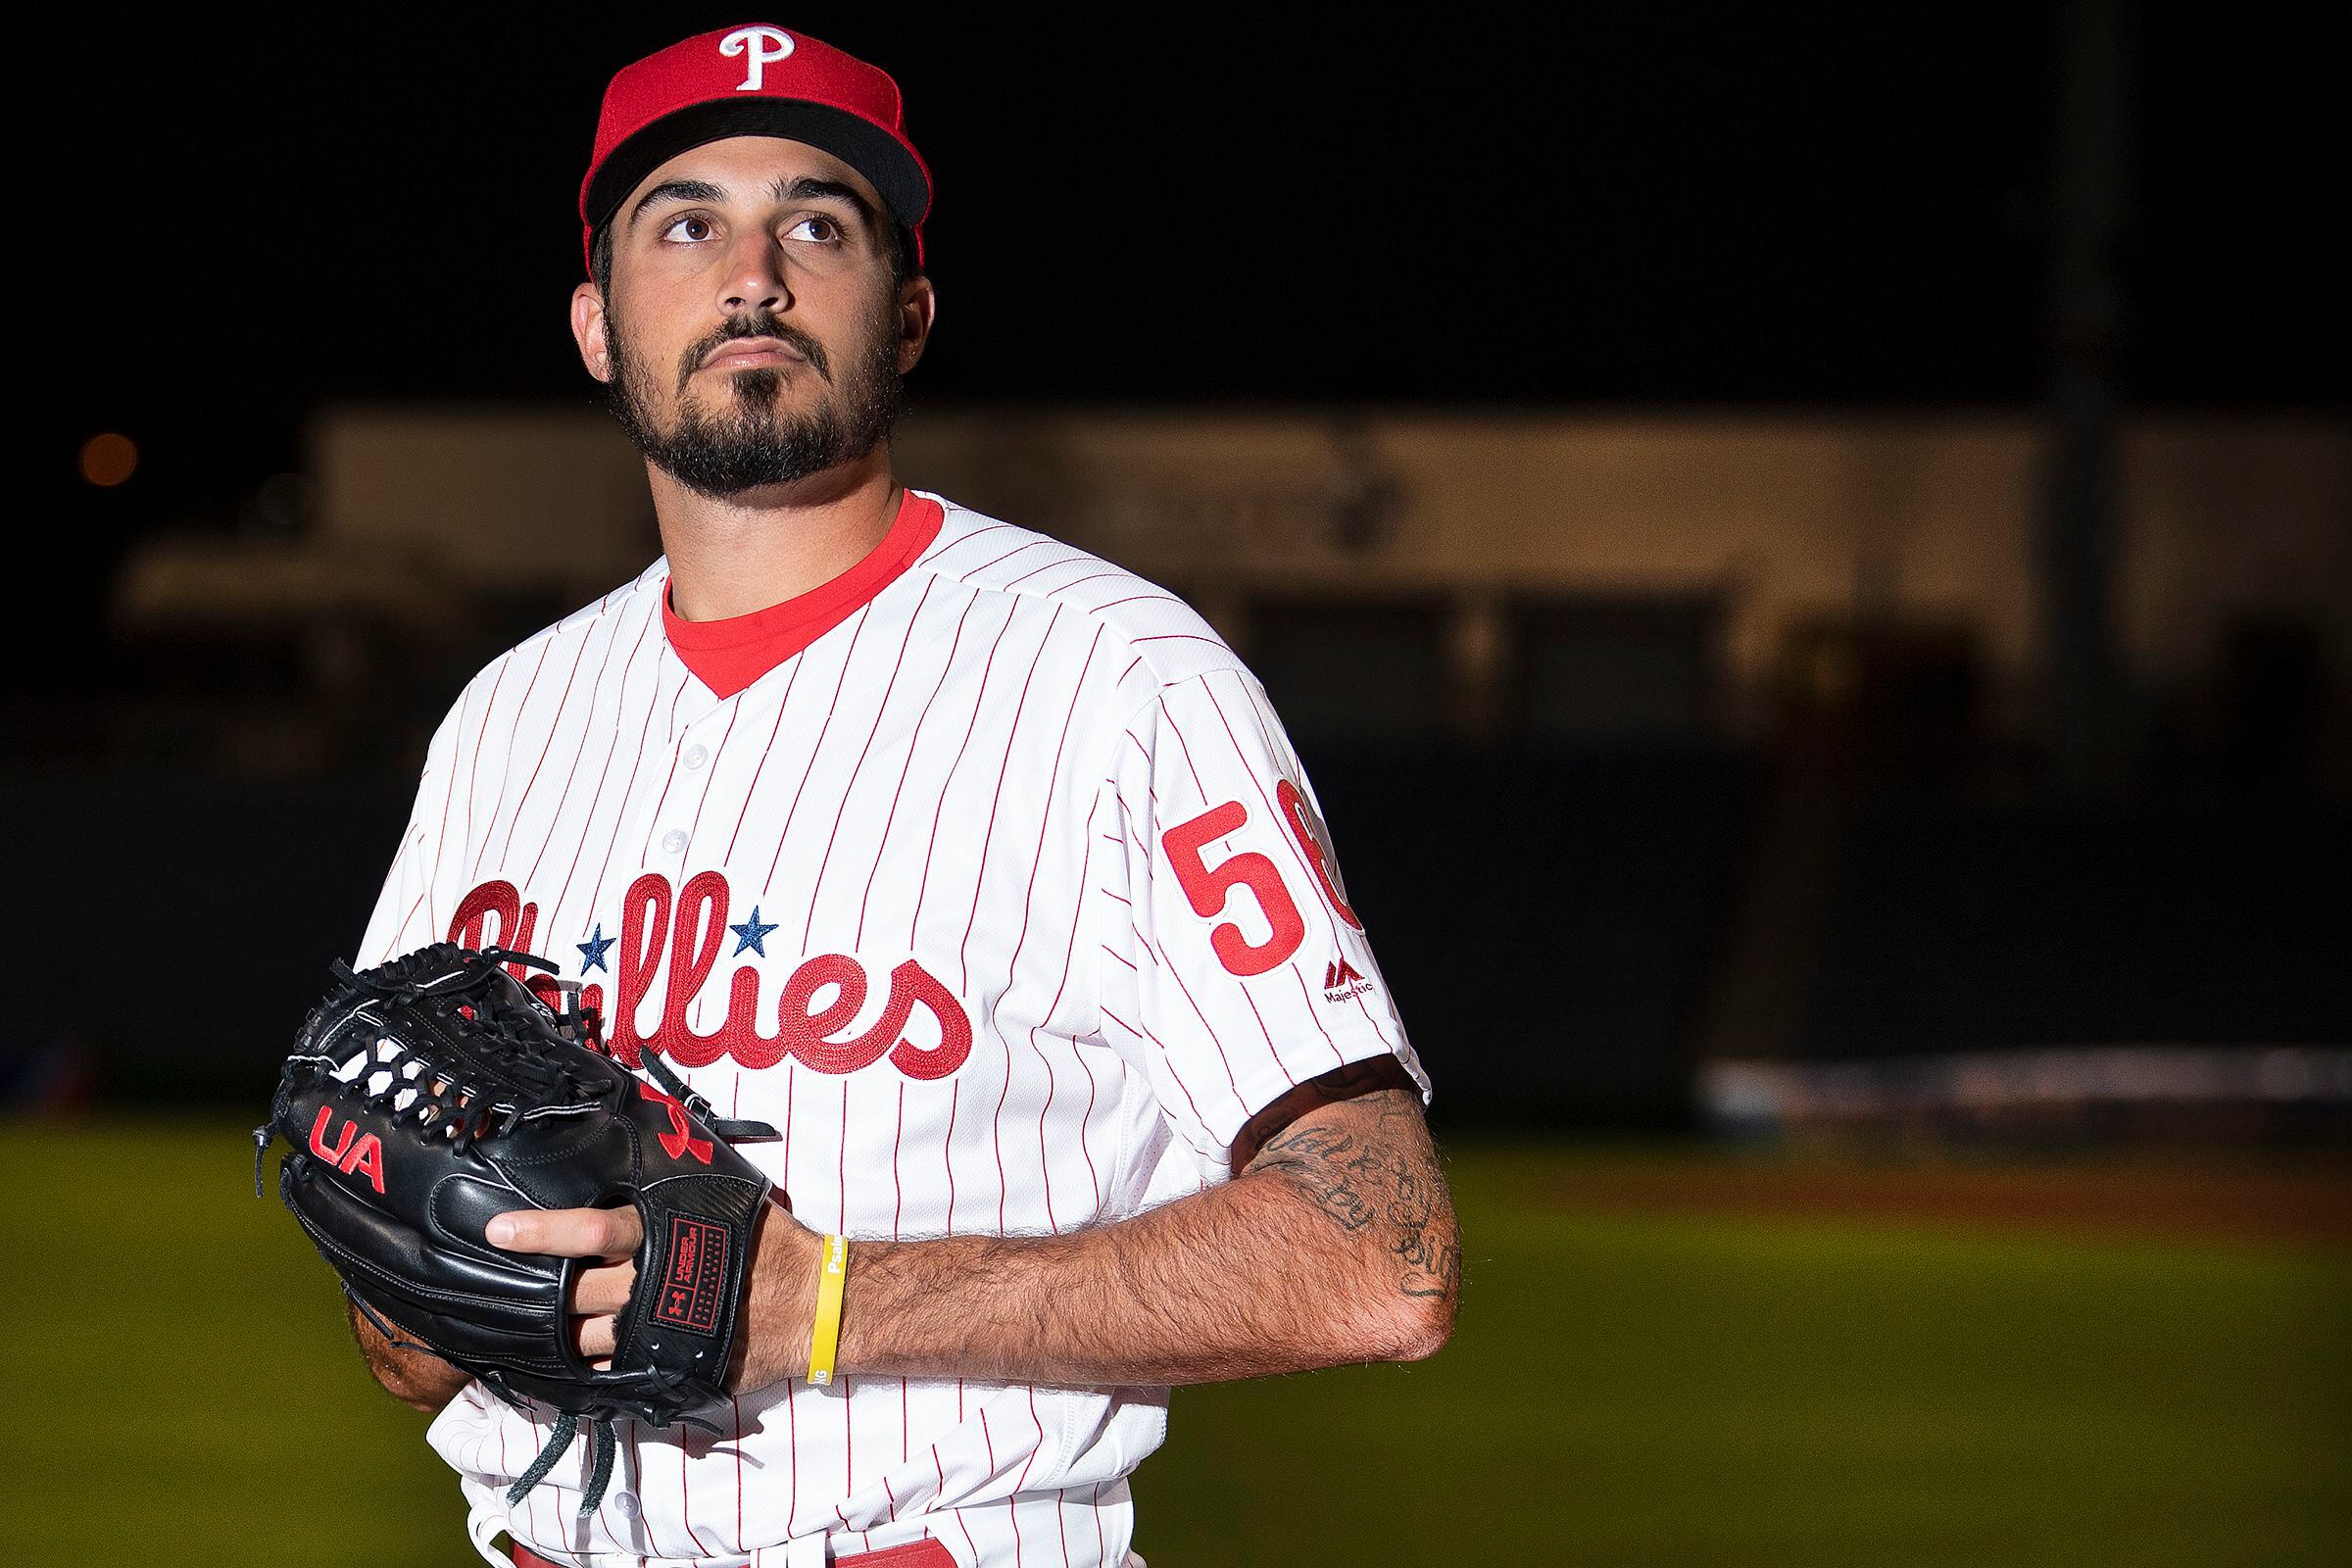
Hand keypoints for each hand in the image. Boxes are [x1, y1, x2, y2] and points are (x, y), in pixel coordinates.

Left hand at [487, 1197, 823, 1389]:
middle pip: (575, 1290)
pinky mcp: (664, 1367)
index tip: (498, 1231)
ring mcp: (655, 1331)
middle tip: (507, 1287)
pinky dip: (585, 1367)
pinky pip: (608, 1373)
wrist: (812, 1305)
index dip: (541, 1231)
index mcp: (663, 1235)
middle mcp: (651, 1283)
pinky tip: (567, 1363)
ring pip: (582, 1338)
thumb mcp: (724, 1195)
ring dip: (556, 1333)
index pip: (591, 1229)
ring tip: (529, 1326)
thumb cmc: (766, 1242)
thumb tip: (642, 1139)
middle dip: (539, 1291)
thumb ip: (677, 1179)